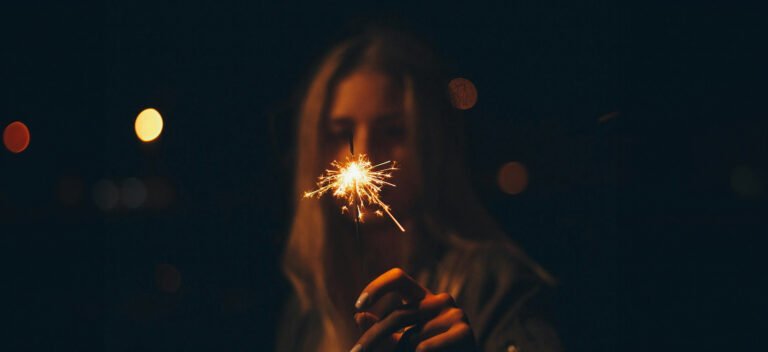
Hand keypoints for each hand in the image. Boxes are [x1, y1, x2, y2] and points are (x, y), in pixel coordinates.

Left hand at [351, 268, 476, 351]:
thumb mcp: (402, 343)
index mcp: (424, 299)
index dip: (377, 286)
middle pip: (397, 315)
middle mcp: (440, 301)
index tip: (358, 306)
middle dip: (373, 337)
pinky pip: (424, 348)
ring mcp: (455, 315)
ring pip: (411, 339)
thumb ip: (382, 330)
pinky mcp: (464, 332)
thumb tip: (358, 316)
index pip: (398, 278)